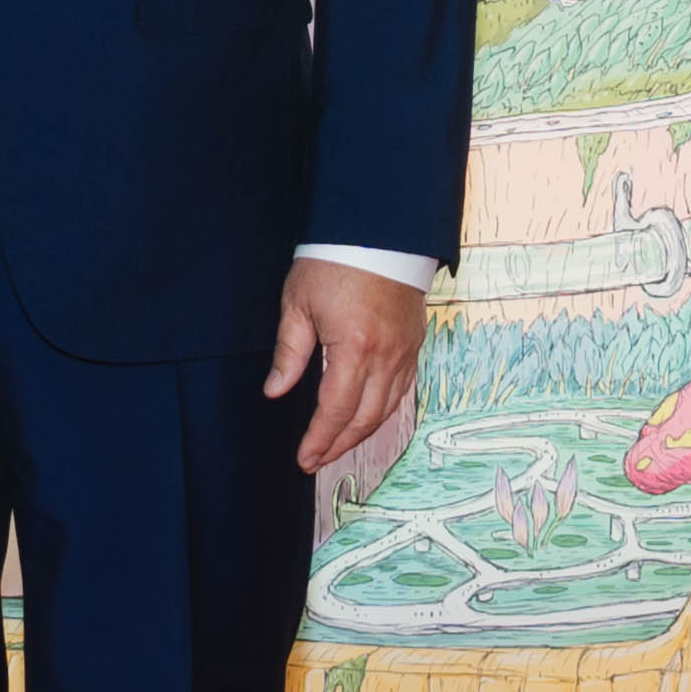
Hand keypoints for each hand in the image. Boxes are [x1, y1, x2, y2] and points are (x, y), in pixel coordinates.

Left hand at [270, 264, 425, 488]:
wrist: (379, 231)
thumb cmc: (334, 262)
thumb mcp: (298, 304)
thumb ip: (289, 353)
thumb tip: (275, 391)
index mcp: (354, 348)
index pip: (335, 410)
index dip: (319, 439)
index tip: (304, 458)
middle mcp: (385, 357)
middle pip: (364, 418)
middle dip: (339, 445)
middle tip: (317, 460)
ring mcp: (405, 351)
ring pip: (386, 408)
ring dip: (361, 433)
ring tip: (338, 447)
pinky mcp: (415, 343)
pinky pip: (402, 389)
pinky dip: (383, 410)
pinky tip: (367, 417)